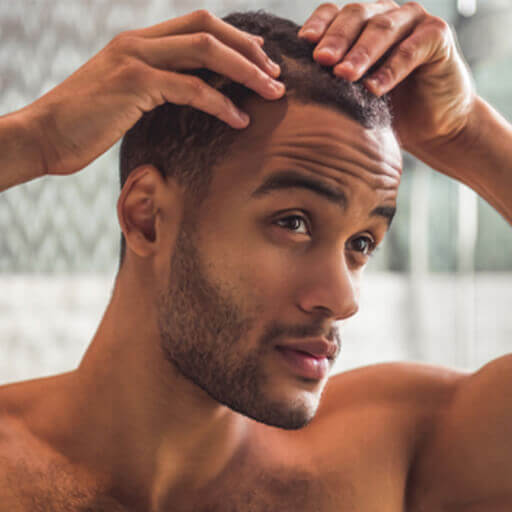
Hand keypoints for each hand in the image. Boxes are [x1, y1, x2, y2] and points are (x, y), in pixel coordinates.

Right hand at [22, 9, 284, 176]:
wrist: (44, 136)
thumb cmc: (86, 123)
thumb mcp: (125, 98)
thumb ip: (154, 87)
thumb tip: (188, 94)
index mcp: (139, 42)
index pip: (197, 25)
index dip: (235, 39)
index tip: (260, 61)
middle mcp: (139, 42)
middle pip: (208, 27)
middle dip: (248, 49)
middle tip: (275, 74)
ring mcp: (135, 59)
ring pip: (205, 51)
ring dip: (245, 71)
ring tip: (273, 93)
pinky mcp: (134, 84)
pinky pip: (190, 88)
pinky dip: (220, 103)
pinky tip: (240, 120)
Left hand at [298, 1, 475, 155]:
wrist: (433, 126)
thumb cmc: (387, 110)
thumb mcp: (352, 95)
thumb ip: (330, 82)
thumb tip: (288, 85)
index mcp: (361, 24)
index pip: (334, 13)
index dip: (319, 24)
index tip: (303, 42)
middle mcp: (387, 15)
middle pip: (356, 15)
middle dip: (336, 38)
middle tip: (321, 60)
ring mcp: (413, 22)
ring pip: (382, 29)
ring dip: (361, 52)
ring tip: (344, 75)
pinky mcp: (437, 36)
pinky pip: (411, 50)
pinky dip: (391, 68)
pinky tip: (374, 88)